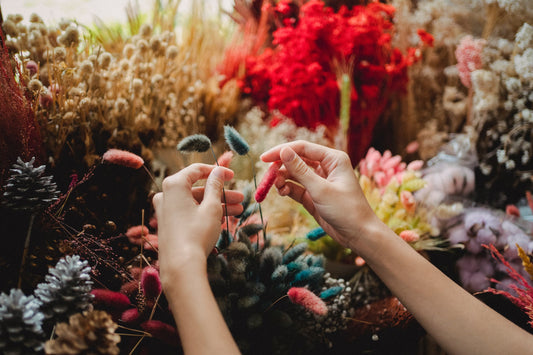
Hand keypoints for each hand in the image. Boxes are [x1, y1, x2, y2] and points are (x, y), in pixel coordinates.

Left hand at [152, 164, 243, 282]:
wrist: (181, 266)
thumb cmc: (197, 233)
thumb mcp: (212, 207)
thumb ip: (215, 186)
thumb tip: (218, 171)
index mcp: (174, 185)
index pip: (197, 170)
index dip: (217, 171)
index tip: (232, 176)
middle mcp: (166, 195)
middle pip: (198, 189)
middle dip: (221, 193)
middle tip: (240, 198)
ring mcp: (165, 210)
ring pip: (195, 202)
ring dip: (217, 205)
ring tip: (238, 211)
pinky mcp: (168, 224)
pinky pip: (189, 213)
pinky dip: (205, 214)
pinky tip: (223, 220)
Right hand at [261, 141, 378, 247]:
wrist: (358, 235)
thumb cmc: (346, 210)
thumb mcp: (320, 189)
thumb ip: (300, 170)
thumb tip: (283, 151)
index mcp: (333, 159)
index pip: (302, 148)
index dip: (282, 151)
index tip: (264, 158)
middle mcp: (326, 167)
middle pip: (296, 160)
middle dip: (281, 167)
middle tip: (267, 176)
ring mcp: (319, 181)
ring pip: (294, 174)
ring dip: (283, 179)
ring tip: (277, 187)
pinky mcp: (314, 195)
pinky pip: (296, 187)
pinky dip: (287, 189)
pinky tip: (282, 193)